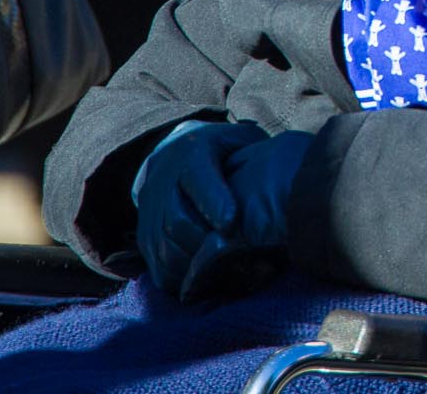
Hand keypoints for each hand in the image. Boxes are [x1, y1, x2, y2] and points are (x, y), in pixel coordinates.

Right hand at [130, 119, 265, 294]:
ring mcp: (149, 213)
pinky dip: (178, 281)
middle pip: (176, 221)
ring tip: (223, 274)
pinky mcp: (144, 237)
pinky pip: (156, 267)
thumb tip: (281, 183)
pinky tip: (203, 285)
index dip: (213, 203)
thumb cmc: (223, 151)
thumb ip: (257, 155)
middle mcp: (163, 184)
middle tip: (234, 256)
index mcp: (191, 154)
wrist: (174, 156)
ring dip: (193, 266)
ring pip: (164, 247)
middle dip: (205, 243)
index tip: (231, 224)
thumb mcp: (240, 140)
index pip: (198, 179)